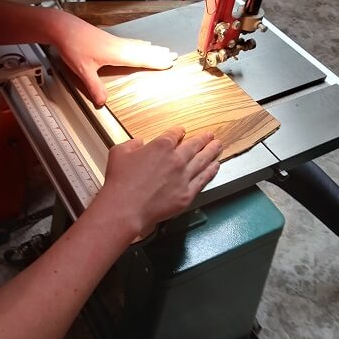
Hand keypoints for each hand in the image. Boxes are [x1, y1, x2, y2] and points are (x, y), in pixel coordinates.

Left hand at [51, 12, 176, 105]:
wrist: (62, 27)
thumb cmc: (72, 45)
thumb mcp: (82, 70)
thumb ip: (94, 87)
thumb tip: (102, 102)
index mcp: (116, 53)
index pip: (141, 58)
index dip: (155, 62)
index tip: (169, 63)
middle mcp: (118, 46)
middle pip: (143, 51)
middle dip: (159, 55)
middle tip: (174, 56)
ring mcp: (114, 41)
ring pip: (138, 46)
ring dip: (151, 49)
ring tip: (163, 50)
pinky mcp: (108, 39)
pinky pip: (130, 43)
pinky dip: (140, 45)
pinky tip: (141, 45)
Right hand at [97, 127, 221, 239]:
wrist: (125, 207)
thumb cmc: (120, 181)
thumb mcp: (119, 152)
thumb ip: (132, 144)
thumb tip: (139, 143)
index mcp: (161, 146)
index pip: (174, 134)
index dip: (179, 131)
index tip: (182, 131)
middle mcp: (177, 159)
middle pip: (195, 145)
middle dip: (204, 139)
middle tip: (211, 136)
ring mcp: (184, 177)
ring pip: (203, 160)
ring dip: (212, 152)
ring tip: (218, 146)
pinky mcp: (187, 194)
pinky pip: (203, 180)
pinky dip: (211, 172)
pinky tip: (216, 166)